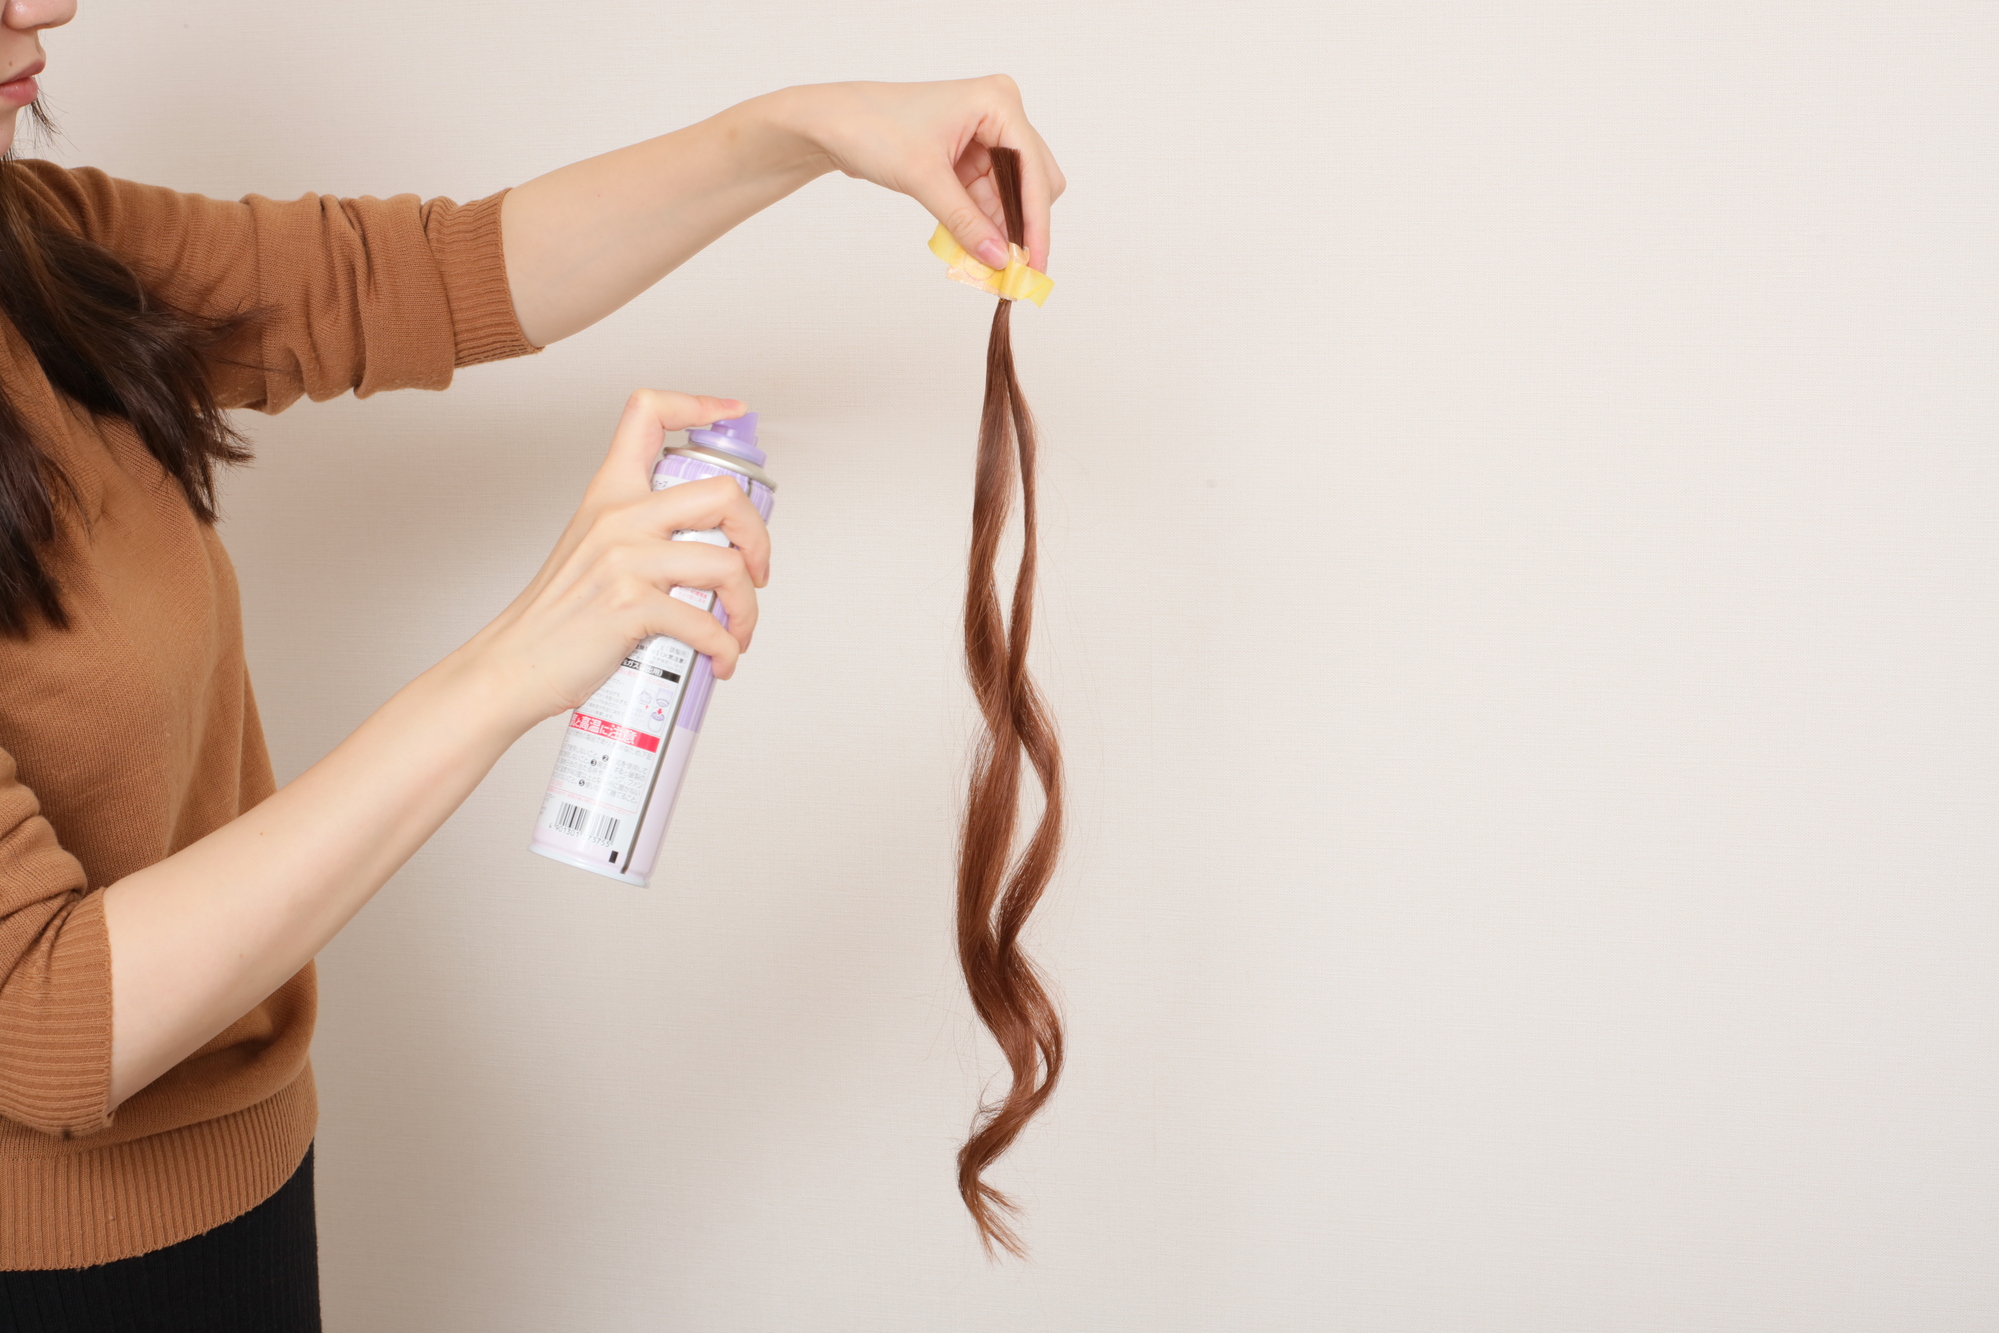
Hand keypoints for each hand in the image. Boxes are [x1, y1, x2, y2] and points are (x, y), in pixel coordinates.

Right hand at [457, 390, 772, 728]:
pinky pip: (705, 624)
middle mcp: (619, 517)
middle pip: (722, 495)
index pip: (647, 412)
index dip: (698, 403)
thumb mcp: (590, 545)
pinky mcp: (630, 607)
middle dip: (759, 537)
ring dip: (747, 609)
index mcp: (610, 492)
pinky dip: (725, 648)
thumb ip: (638, 527)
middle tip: (758, 571)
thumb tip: (704, 540)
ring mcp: (624, 560)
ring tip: (738, 631)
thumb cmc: (559, 613)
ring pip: (726, 567)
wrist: (515, 662)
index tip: (731, 412)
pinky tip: (722, 660)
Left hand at [780, 77, 1067, 272]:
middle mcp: (999, 114)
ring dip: (1002, 230)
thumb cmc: (872, 127)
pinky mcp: (970, 155)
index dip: (1036, 222)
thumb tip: (1000, 261)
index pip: (1034, 170)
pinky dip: (984, 224)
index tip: (1035, 265)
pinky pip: (990, 198)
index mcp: (997, 102)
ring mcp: (986, 135)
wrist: (831, 123)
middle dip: (1022, 226)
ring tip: (990, 269)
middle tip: (1012, 272)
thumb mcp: (923, 178)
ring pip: (1013, 195)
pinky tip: (976, 250)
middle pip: (1034, 181)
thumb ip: (966, 222)